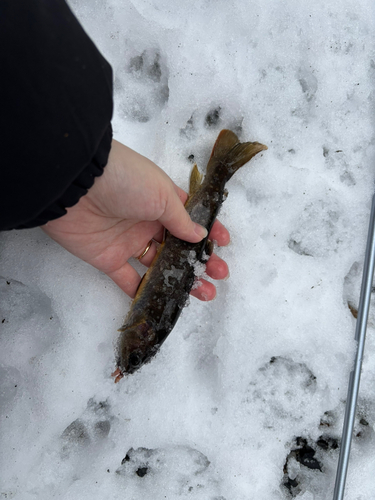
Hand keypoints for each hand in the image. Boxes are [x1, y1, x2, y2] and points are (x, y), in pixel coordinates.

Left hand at [42, 139, 229, 300]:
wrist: (77, 186)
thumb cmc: (127, 182)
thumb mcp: (161, 195)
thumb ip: (181, 220)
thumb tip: (200, 236)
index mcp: (161, 201)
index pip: (189, 218)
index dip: (207, 231)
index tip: (223, 244)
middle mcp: (147, 221)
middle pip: (178, 246)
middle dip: (199, 260)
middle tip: (217, 274)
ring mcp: (129, 241)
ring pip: (159, 265)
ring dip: (180, 279)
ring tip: (203, 292)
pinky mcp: (109, 259)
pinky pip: (129, 279)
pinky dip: (143, 291)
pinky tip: (164, 300)